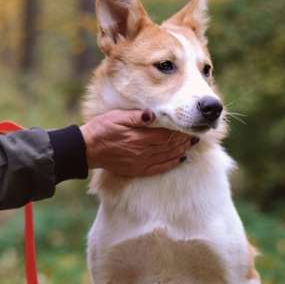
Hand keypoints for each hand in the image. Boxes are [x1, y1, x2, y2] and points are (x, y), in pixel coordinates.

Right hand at [80, 109, 197, 176]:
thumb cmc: (102, 129)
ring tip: (191, 144)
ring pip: (168, 157)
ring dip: (181, 150)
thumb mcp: (117, 117)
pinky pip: (159, 168)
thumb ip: (136, 117)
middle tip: (196, 133)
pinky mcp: (138, 170)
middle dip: (184, 140)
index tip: (189, 125)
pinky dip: (172, 163)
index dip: (179, 130)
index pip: (166, 134)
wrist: (88, 149)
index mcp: (139, 137)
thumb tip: (153, 114)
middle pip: (170, 146)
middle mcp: (143, 152)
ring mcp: (141, 162)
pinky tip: (180, 159)